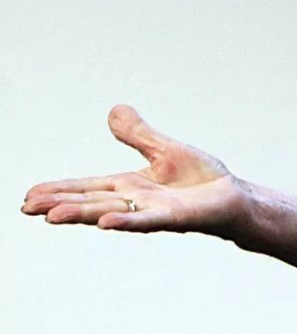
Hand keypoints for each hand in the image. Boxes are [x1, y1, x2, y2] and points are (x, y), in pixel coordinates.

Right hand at [22, 104, 247, 234]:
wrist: (233, 196)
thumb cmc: (201, 179)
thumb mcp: (165, 150)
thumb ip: (138, 135)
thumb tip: (114, 110)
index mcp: (129, 186)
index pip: (88, 188)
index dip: (60, 191)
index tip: (29, 196)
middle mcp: (135, 202)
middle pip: (91, 202)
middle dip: (59, 205)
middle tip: (27, 208)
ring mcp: (152, 212)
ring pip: (111, 213)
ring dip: (82, 215)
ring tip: (51, 217)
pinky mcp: (174, 218)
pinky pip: (146, 221)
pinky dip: (126, 222)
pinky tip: (104, 224)